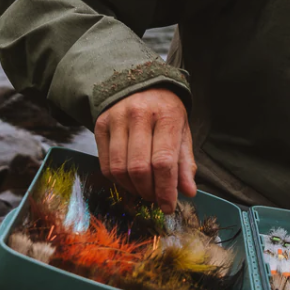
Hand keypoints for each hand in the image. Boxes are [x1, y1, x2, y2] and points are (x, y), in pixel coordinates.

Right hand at [94, 88, 196, 212]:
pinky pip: (106, 163)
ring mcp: (116, 118)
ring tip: (144, 190)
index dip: (165, 189)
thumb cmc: (166, 111)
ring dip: (133, 188)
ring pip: (120, 168)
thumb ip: (185, 162)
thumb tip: (188, 192)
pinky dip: (118, 179)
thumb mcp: (182, 131)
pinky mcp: (100, 124)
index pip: (164, 161)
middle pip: (139, 168)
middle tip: (156, 198)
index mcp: (166, 115)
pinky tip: (129, 180)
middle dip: (149, 191)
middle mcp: (139, 114)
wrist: (141, 83)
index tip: (169, 206)